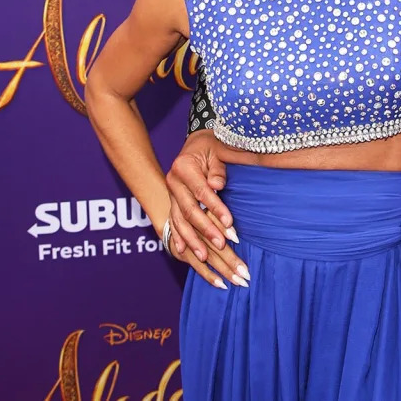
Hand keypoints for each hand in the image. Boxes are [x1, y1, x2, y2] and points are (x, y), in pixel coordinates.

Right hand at [162, 214, 249, 289]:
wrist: (178, 214)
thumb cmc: (204, 210)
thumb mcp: (212, 205)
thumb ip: (221, 213)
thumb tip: (235, 225)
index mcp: (203, 212)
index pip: (213, 220)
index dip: (223, 229)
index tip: (237, 239)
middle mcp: (194, 227)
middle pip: (213, 244)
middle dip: (230, 259)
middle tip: (245, 273)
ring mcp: (187, 241)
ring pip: (207, 258)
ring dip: (223, 270)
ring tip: (238, 281)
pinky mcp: (182, 252)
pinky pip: (196, 266)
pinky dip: (209, 275)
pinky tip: (222, 284)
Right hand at [165, 130, 247, 285]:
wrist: (196, 143)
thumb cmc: (211, 146)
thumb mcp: (218, 150)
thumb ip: (218, 169)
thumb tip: (218, 186)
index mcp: (183, 167)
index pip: (201, 192)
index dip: (216, 208)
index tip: (230, 223)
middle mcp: (173, 182)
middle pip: (189, 210)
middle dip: (206, 229)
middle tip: (222, 245)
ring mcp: (170, 194)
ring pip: (179, 221)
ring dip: (192, 241)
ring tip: (205, 257)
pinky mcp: (171, 203)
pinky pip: (173, 223)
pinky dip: (178, 238)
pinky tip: (183, 253)